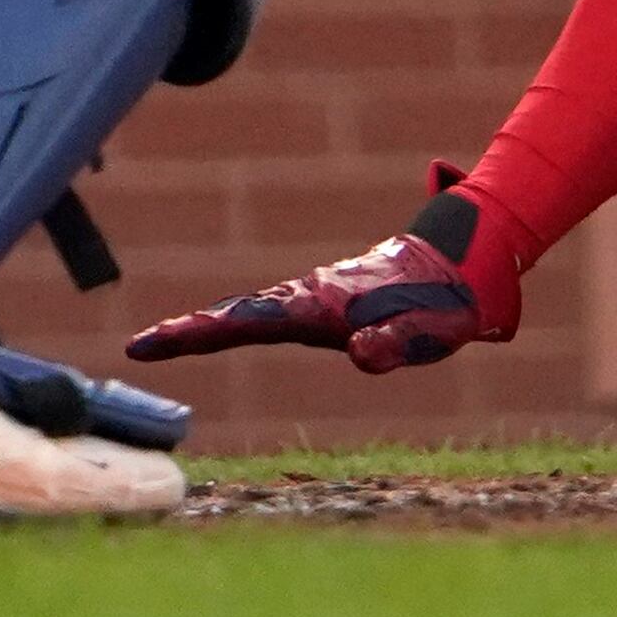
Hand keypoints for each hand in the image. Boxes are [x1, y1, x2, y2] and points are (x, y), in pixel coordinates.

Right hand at [128, 181, 517, 369]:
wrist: (475, 260)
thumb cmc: (455, 302)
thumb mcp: (436, 331)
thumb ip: (399, 342)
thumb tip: (360, 356)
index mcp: (330, 306)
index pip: (255, 321)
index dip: (203, 332)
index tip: (154, 342)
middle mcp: (317, 299)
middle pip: (245, 314)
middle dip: (194, 329)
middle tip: (142, 345)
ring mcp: (322, 301)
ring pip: (257, 312)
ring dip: (212, 326)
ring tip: (164, 340)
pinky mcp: (332, 307)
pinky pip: (277, 317)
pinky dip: (241, 323)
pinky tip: (216, 331)